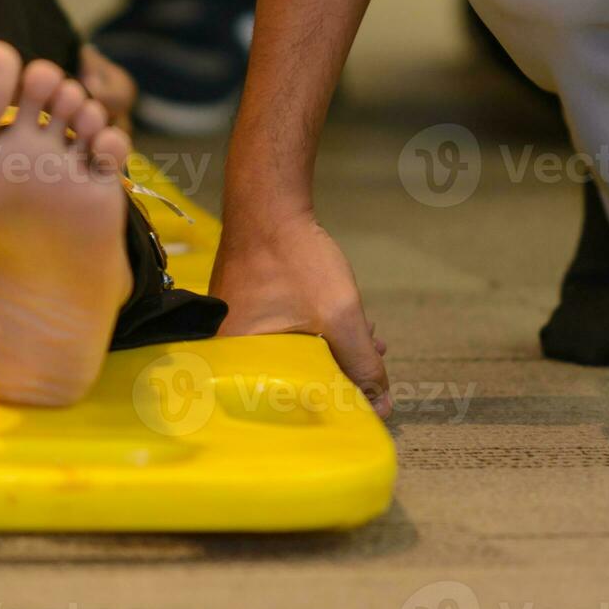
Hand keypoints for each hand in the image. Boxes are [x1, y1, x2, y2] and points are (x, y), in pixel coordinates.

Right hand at [210, 211, 391, 416]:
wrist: (268, 204)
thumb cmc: (293, 258)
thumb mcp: (339, 316)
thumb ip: (362, 362)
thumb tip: (382, 404)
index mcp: (239, 360)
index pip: (288, 402)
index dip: (328, 402)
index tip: (358, 401)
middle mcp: (226, 347)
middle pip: (289, 379)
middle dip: (336, 372)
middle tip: (370, 367)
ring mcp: (233, 323)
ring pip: (289, 352)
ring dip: (330, 348)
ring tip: (368, 339)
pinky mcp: (243, 305)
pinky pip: (280, 331)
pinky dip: (312, 329)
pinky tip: (342, 320)